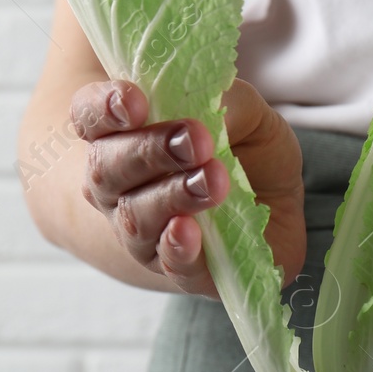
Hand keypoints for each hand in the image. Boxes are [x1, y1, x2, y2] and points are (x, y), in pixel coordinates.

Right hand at [71, 79, 305, 296]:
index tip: (134, 101)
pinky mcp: (182, 270)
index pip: (90, 116)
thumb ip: (227, 104)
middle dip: (149, 150)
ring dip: (172, 195)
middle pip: (106, 168)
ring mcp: (144, 233)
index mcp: (125, 136)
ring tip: (212, 179)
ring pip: (135, 217)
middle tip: (195, 139)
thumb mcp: (247, 114)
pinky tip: (189, 230)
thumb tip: (213, 105)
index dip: (103, 108)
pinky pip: (169, 265)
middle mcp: (121, 187)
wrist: (282, 206)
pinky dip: (176, 248)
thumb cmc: (249, 151)